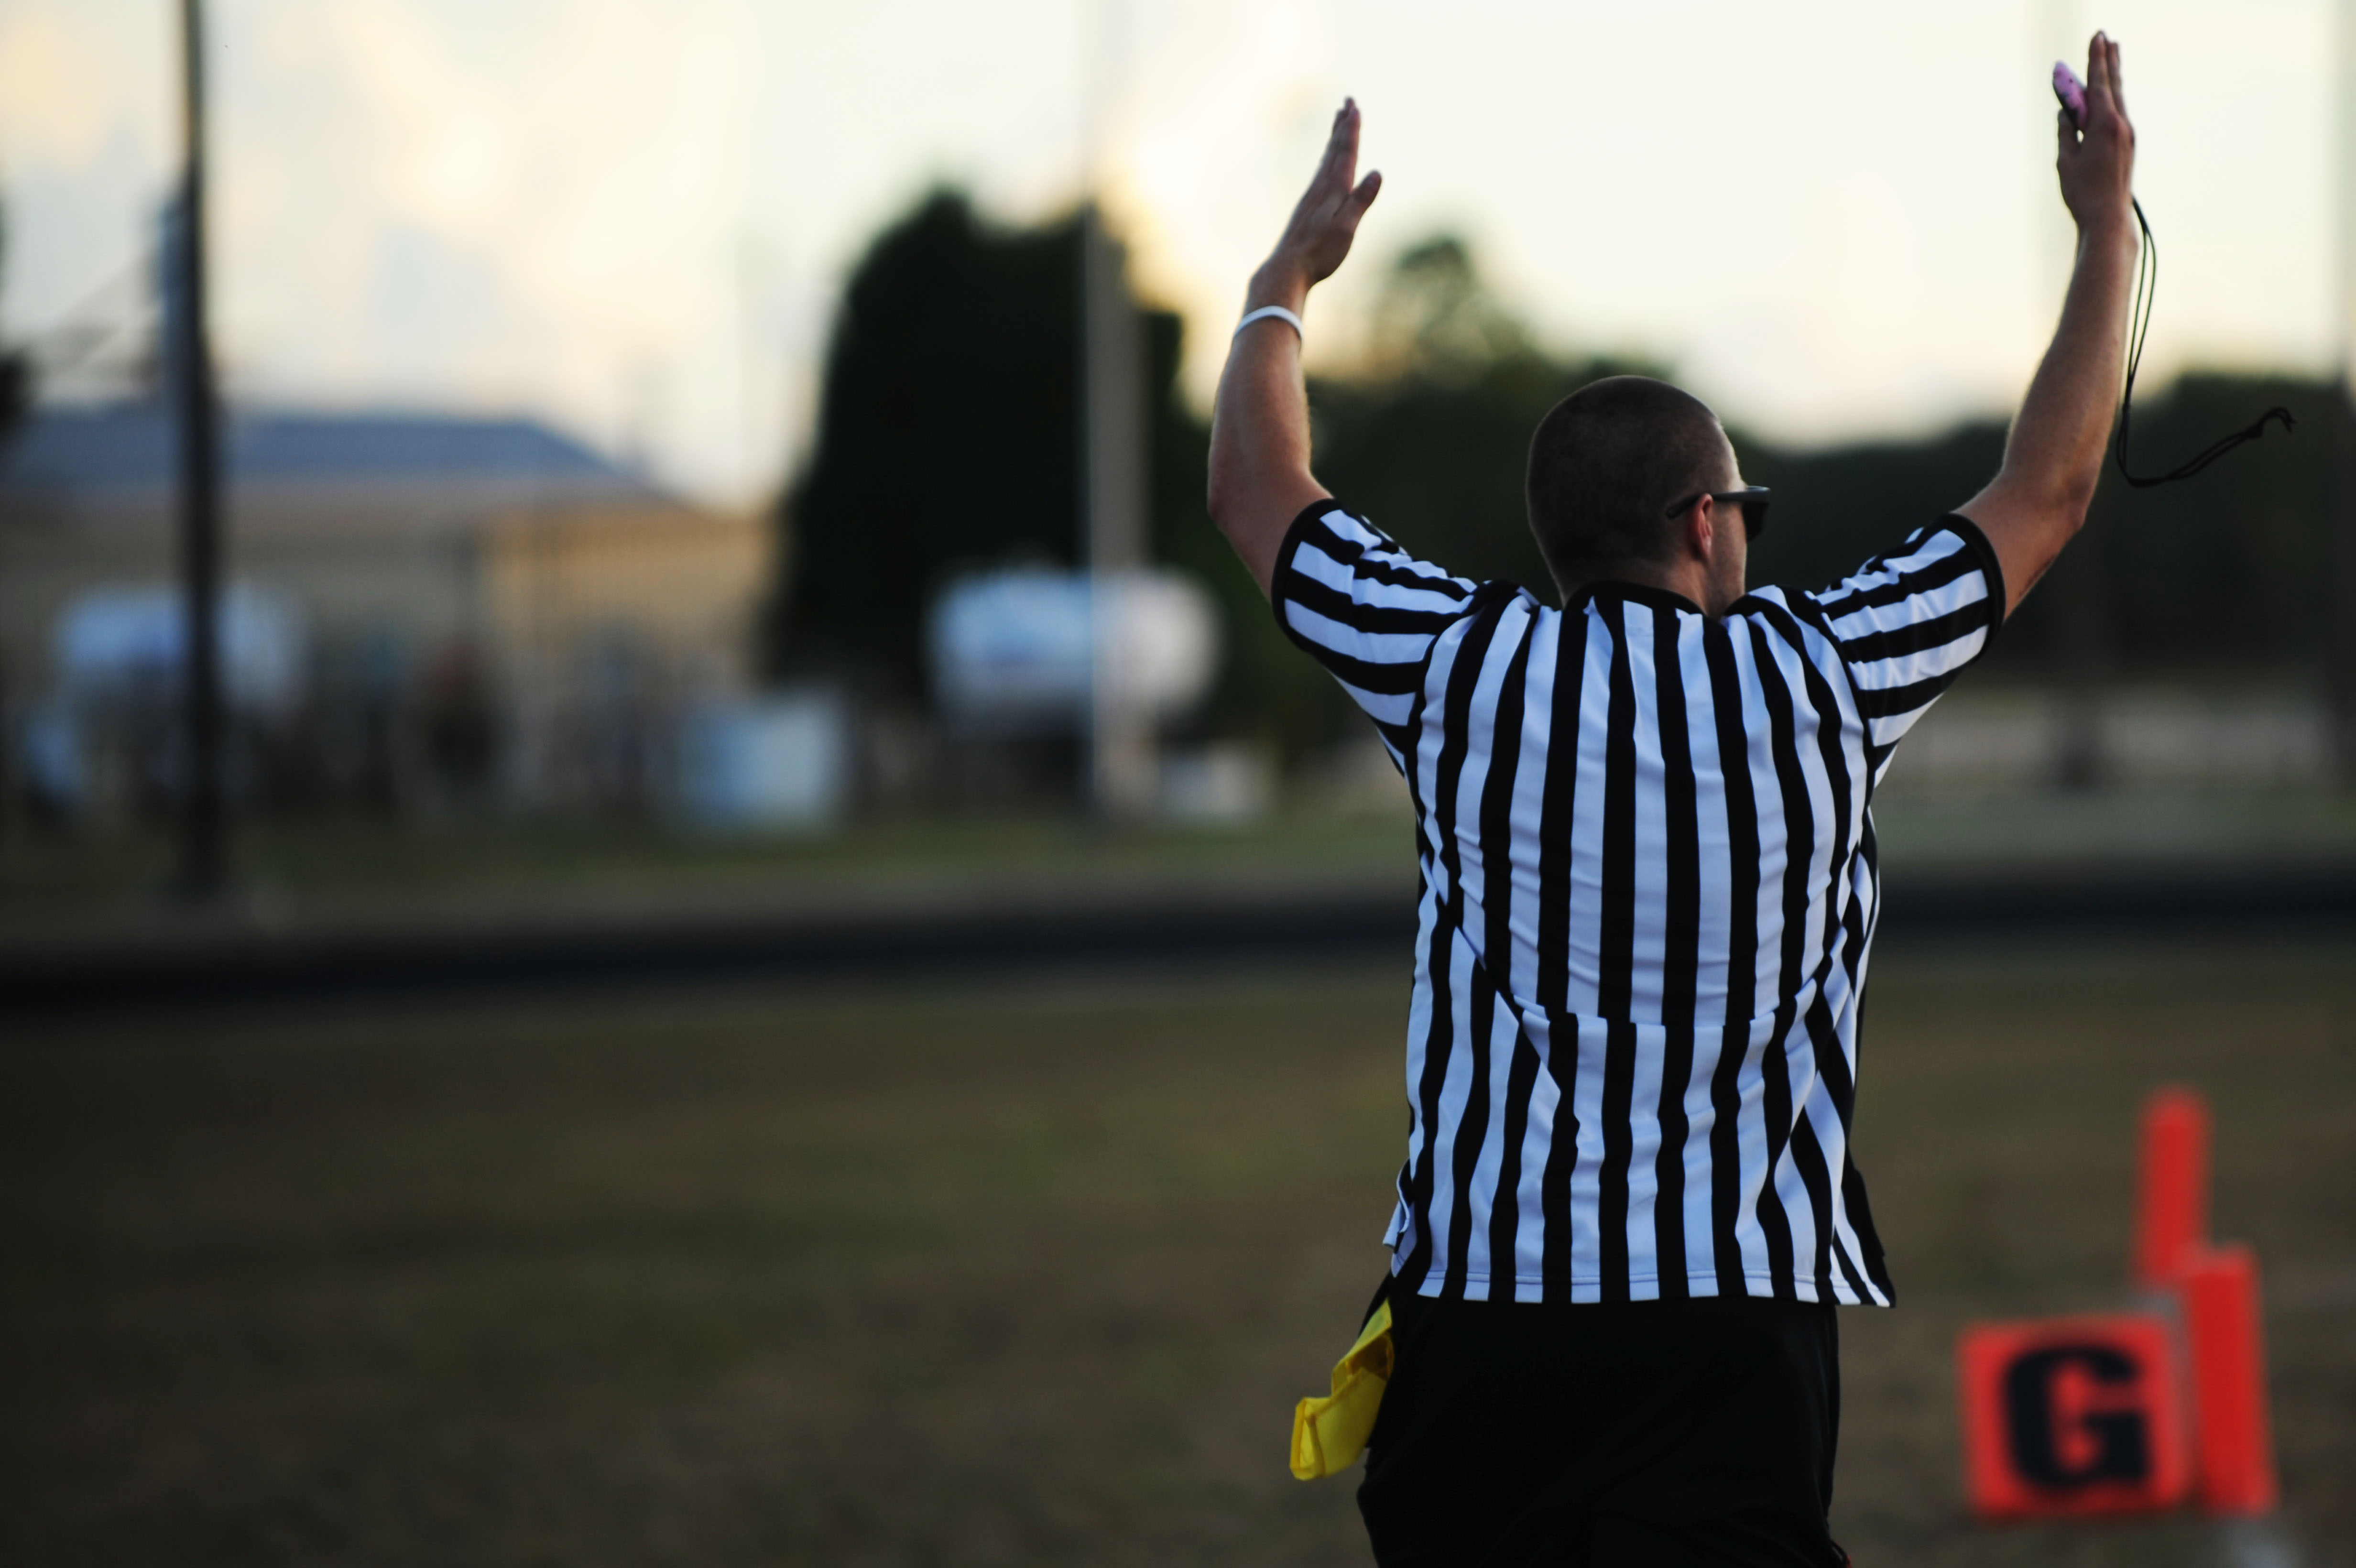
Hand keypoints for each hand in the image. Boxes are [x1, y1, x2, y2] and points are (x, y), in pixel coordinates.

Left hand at [1253, 99, 1381, 303]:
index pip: (1345, 153)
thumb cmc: (1319, 253)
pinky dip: (1327, 160)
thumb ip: (1361, 200)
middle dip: (1342, 126)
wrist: (1286, 269)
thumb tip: (1377, 172)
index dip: (1351, 130)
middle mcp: (1320, 188)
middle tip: (1347, 102)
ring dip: (1334, 139)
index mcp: (1333, 190)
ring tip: (1338, 123)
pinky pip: (1320, 174)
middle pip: (1334, 150)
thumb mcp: (1346, 229)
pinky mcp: (1307, 208)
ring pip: (1325, 160)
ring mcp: (1312, 197)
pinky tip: (1326, 163)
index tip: (1354, 107)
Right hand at [2057, 33, 2134, 234]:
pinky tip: (2106, 94)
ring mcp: (2127, 134)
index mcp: (2104, 124)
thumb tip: (2066, 113)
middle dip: (2109, 60)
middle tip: (2107, 38)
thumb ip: (2065, 132)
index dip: (2096, 59)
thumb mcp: (2065, 160)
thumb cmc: (2082, 192)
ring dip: (2112, 76)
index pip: (2099, 83)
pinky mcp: (2126, 144)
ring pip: (2117, 98)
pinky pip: (2116, 113)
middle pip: (2114, 84)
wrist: (2108, 217)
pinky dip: (2110, 98)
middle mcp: (2121, 124)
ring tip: (2111, 55)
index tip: (2097, 37)